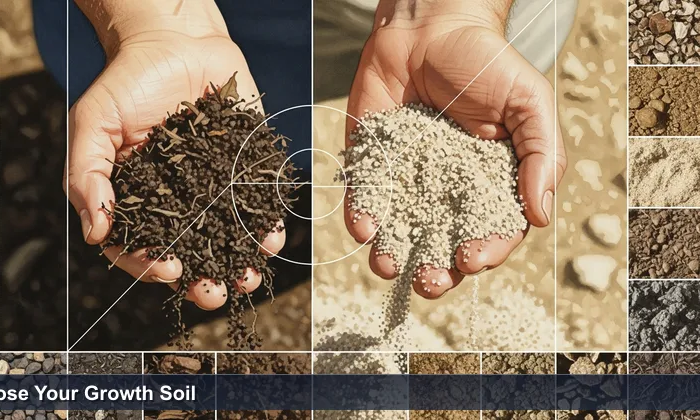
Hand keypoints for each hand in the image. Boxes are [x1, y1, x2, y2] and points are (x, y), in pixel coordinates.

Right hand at [65, 0, 284, 309]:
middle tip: (215, 294)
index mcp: (136, 200)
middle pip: (188, 252)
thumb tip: (95, 234)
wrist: (174, 43)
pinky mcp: (244, 170)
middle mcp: (176, 202)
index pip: (139, 245)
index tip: (169, 271)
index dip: (152, 265)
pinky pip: (257, 202)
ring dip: (238, 260)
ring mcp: (212, 188)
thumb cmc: (127, 83)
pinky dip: (266, 222)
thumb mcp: (94, 124)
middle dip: (202, 278)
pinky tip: (272, 237)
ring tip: (249, 276)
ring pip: (226, 235)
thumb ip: (88, 176)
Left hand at [345, 0, 566, 297]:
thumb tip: (540, 216)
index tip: (472, 259)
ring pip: (399, 230)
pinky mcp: (372, 163)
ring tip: (387, 264)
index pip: (489, 231)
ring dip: (392, 254)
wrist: (429, 25)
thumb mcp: (529, 103)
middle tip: (427, 282)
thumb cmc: (487, 63)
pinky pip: (365, 197)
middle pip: (441, 243)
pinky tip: (364, 226)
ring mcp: (407, 180)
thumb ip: (542, 155)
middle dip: (435, 269)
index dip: (484, 251)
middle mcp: (447, 191)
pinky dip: (362, 215)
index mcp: (489, 185)